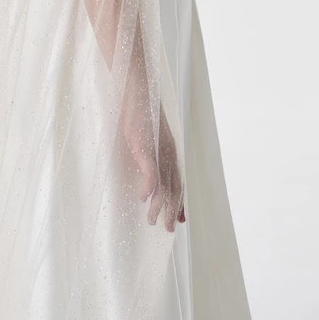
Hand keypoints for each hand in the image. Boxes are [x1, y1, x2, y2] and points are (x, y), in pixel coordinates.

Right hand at [121, 75, 185, 232]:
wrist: (139, 90)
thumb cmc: (141, 113)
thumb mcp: (149, 138)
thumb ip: (152, 155)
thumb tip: (149, 175)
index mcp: (170, 152)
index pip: (178, 182)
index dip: (179, 202)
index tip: (179, 220)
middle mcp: (168, 154)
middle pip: (173, 188)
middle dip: (171, 210)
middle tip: (167, 229)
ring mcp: (158, 151)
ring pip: (162, 185)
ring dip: (158, 205)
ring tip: (152, 220)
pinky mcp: (145, 147)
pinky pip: (150, 172)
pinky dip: (148, 187)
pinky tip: (143, 199)